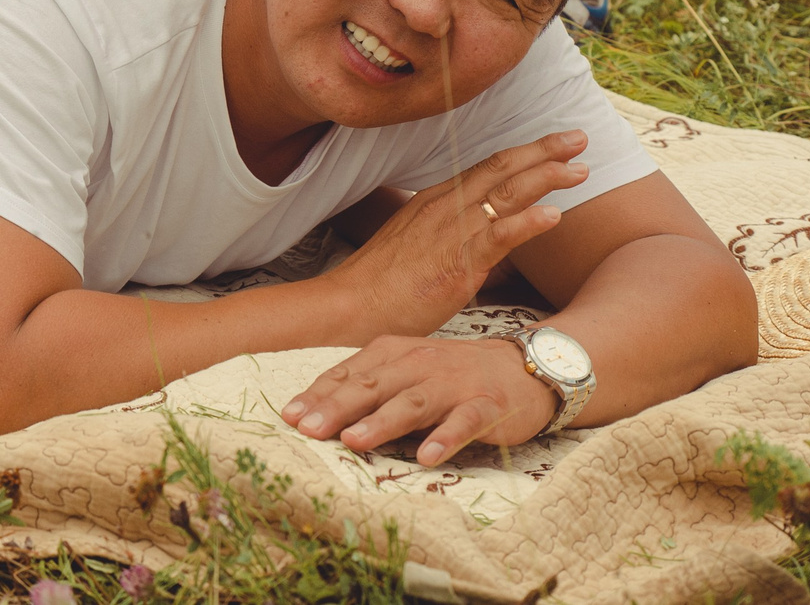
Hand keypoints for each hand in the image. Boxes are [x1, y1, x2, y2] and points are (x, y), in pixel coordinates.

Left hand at [281, 334, 556, 465]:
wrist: (522, 367)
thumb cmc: (452, 374)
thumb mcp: (405, 371)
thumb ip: (366, 386)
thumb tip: (314, 412)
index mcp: (395, 353)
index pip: (349, 373)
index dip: (319, 395)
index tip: (288, 417)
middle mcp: (420, 364)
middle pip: (373, 386)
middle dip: (337, 407)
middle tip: (307, 430)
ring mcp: (454, 384)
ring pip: (412, 402)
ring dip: (382, 422)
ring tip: (355, 440)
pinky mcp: (486, 406)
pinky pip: (463, 422)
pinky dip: (445, 438)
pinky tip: (427, 457)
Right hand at [332, 132, 589, 336]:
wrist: (350, 304)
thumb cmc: (381, 284)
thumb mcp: (417, 247)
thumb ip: (447, 237)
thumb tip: (474, 244)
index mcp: (436, 199)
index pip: (487, 167)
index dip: (524, 152)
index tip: (554, 144)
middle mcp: (446, 205)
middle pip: (502, 168)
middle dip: (544, 151)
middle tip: (579, 138)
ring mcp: (452, 231)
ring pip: (507, 194)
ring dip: (547, 177)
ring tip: (579, 168)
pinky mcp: (458, 262)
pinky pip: (499, 236)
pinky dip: (528, 222)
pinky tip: (554, 215)